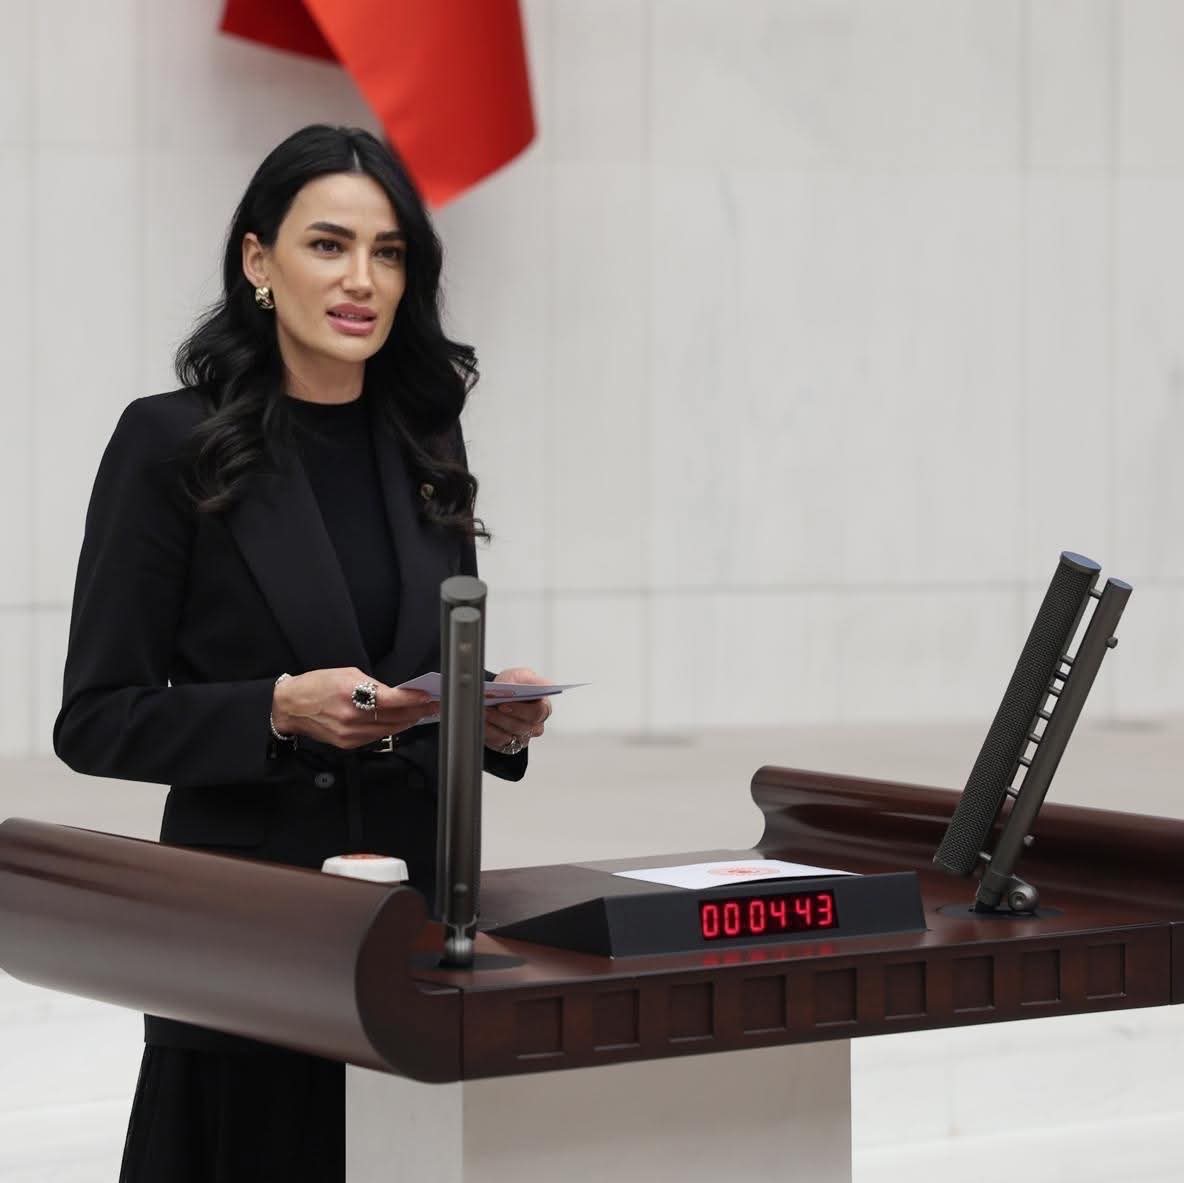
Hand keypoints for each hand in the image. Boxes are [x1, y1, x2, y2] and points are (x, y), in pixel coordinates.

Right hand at [271, 667, 434, 749]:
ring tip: (422, 714)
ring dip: (408, 722)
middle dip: (417, 711)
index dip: (413, 699)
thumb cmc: (317, 685)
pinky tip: (400, 723)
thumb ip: (372, 685)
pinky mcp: (347, 744)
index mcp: (352, 694)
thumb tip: (395, 693)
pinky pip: (376, 737)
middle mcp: (352, 717)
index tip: (428, 696)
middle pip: (395, 718)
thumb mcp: (347, 674)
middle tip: (433, 705)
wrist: (289, 706)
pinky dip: (391, 730)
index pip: (392, 700)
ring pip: (389, 730)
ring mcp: (350, 734)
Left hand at [483, 667, 552, 754]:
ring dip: (493, 724)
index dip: (520, 710)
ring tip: (483, 713)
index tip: (503, 704)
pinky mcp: (510, 745)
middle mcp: (536, 724)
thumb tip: (538, 685)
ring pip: (509, 736)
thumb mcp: (520, 675)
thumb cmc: (512, 685)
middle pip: (522, 727)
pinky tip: (483, 723)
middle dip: (502, 717)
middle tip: (487, 708)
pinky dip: (488, 732)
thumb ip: (529, 680)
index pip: (539, 712)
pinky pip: (499, 744)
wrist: (497, 695)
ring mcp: (523, 736)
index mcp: (543, 706)